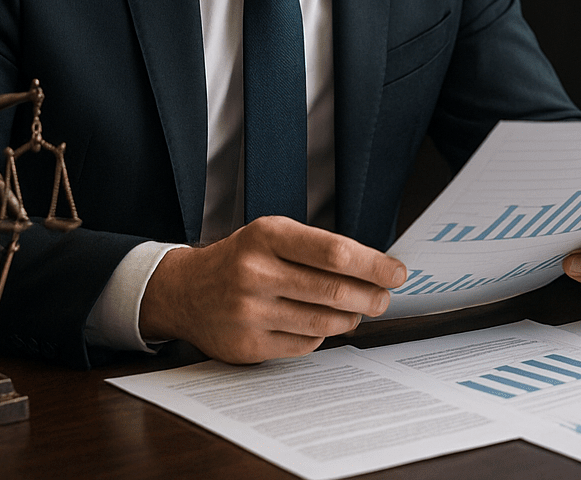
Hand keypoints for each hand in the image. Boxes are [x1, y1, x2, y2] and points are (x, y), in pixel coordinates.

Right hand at [139, 216, 408, 363]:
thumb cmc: (241, 258)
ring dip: (351, 318)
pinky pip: (305, 343)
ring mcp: (249, 312)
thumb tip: (376, 268)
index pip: (335, 253)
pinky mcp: (247, 346)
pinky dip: (322, 334)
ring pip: (324, 322)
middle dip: (372, 296)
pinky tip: (321, 324)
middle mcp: (255, 273)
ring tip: (357, 311)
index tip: (396, 272)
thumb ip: (318, 247)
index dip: (374, 265)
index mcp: (267, 236)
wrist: (184, 290)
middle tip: (384, 297)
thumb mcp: (272, 235)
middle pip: (335, 291)